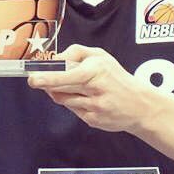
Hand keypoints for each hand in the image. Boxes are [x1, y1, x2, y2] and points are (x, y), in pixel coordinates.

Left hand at [27, 44, 161, 132]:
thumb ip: (76, 52)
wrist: (140, 106)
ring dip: (60, 93)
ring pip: (64, 100)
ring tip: (73, 87)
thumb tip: (55, 58)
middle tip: (35, 80)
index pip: (68, 75)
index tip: (34, 77)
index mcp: (97, 71)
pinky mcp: (93, 121)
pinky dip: (73, 103)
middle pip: (62, 89)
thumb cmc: (117, 78)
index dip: (49, 77)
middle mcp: (96, 90)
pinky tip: (85, 99)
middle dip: (46, 84)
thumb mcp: (101, 56)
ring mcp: (94, 107)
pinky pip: (73, 110)